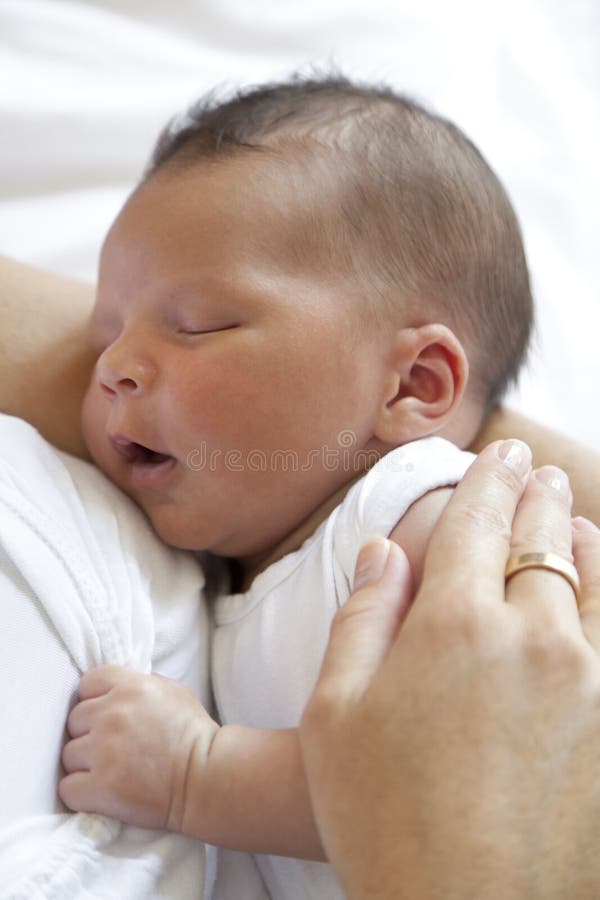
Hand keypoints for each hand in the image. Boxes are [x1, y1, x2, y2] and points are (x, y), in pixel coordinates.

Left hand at [59, 666, 218, 830]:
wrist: (208, 778)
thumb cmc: (195, 735)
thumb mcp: (174, 692)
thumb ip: (142, 683)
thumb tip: (119, 686)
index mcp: (131, 687)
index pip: (88, 683)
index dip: (94, 700)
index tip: (105, 716)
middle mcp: (113, 714)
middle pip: (74, 720)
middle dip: (89, 734)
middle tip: (111, 748)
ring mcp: (104, 751)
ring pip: (68, 754)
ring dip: (84, 765)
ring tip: (110, 772)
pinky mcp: (101, 787)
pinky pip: (67, 788)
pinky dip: (80, 793)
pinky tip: (101, 793)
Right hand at [300, 439, 599, 899]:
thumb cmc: (384, 816)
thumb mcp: (336, 712)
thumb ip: (364, 615)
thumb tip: (385, 548)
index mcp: (452, 624)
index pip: (476, 520)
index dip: (487, 478)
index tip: (496, 451)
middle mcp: (531, 635)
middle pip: (538, 536)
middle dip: (534, 492)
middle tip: (533, 467)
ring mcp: (587, 679)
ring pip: (591, 575)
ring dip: (578, 532)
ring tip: (571, 514)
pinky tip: (598, 584)